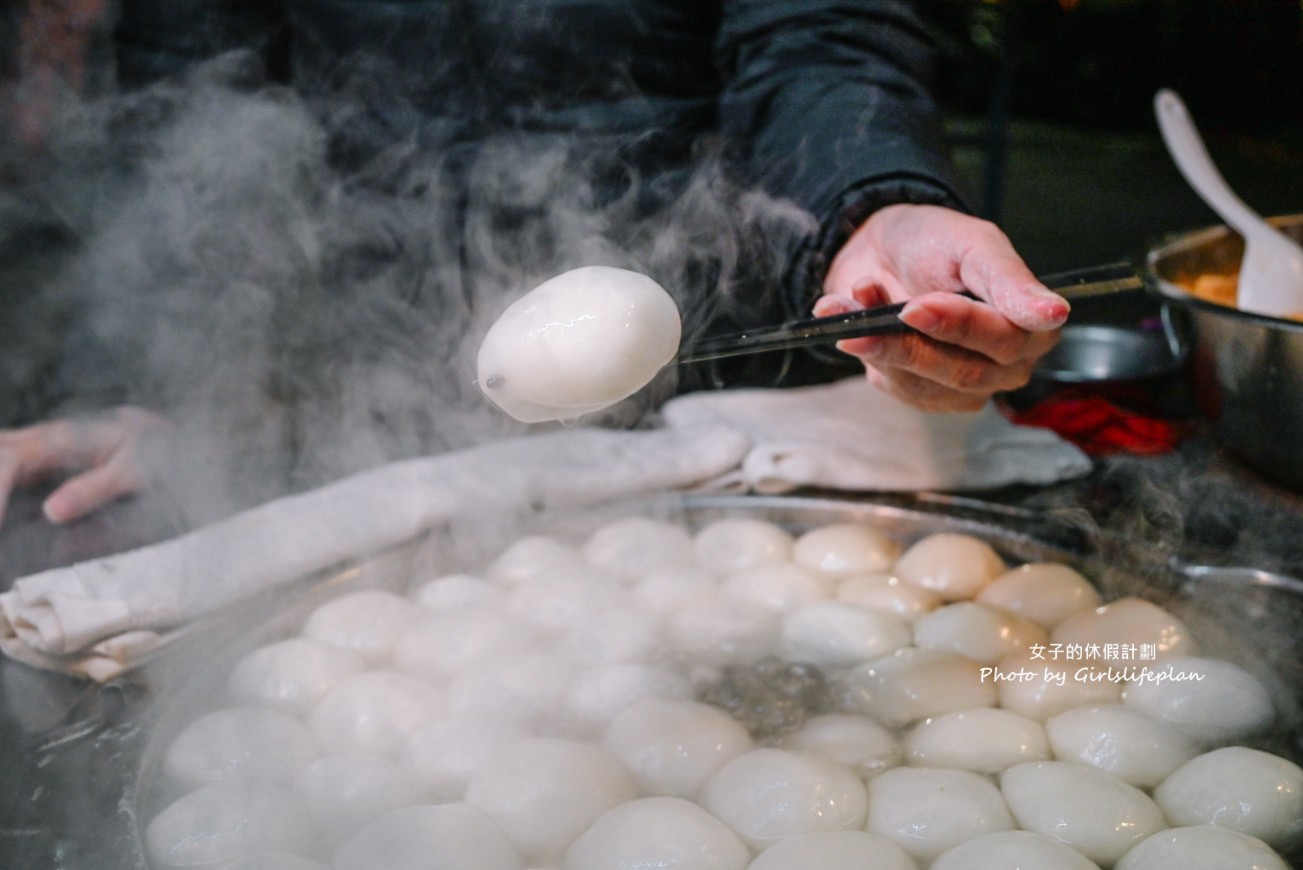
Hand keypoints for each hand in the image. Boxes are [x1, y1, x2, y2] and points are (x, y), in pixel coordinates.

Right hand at [0, 406, 170, 527]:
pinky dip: (2, 486)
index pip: (10, 458)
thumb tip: (53, 511)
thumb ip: (95, 489)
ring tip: (1, 525)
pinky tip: (5, 515)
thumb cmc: (154, 451)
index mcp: (61, 439)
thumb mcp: (133, 470)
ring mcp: (39, 447)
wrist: (168, 436)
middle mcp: (43, 438)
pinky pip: (8, 467)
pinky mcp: (40, 460)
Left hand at [816, 203, 1068, 411]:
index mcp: (1032, 328)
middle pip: (964, 372)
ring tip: (858, 294)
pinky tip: (849, 314)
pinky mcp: (920, 394)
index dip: (960, 325)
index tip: (917, 305)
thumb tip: (1054, 314)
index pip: (1007, 342)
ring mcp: (961, 386)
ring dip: (879, 339)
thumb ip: (1010, 280)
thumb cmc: (935, 242)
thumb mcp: (974, 245)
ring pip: (921, 383)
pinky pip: (892, 383)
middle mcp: (1004, 366)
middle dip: (911, 340)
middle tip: (873, 300)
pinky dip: (866, 346)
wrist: (880, 249)